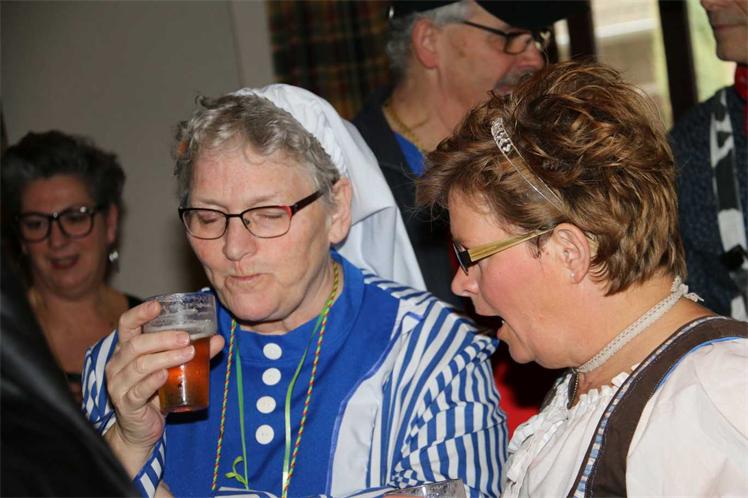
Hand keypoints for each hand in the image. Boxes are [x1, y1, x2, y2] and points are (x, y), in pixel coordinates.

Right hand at [104, 300, 224, 474]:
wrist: (141, 429)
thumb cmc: (155, 392)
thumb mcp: (173, 369)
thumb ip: (193, 353)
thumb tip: (217, 339)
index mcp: (126, 350)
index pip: (126, 325)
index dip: (140, 313)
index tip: (158, 305)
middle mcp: (118, 364)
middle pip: (136, 344)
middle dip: (162, 338)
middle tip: (186, 337)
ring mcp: (119, 385)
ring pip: (139, 366)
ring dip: (165, 357)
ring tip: (188, 353)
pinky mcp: (126, 404)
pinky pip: (138, 390)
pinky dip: (152, 381)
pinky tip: (165, 375)